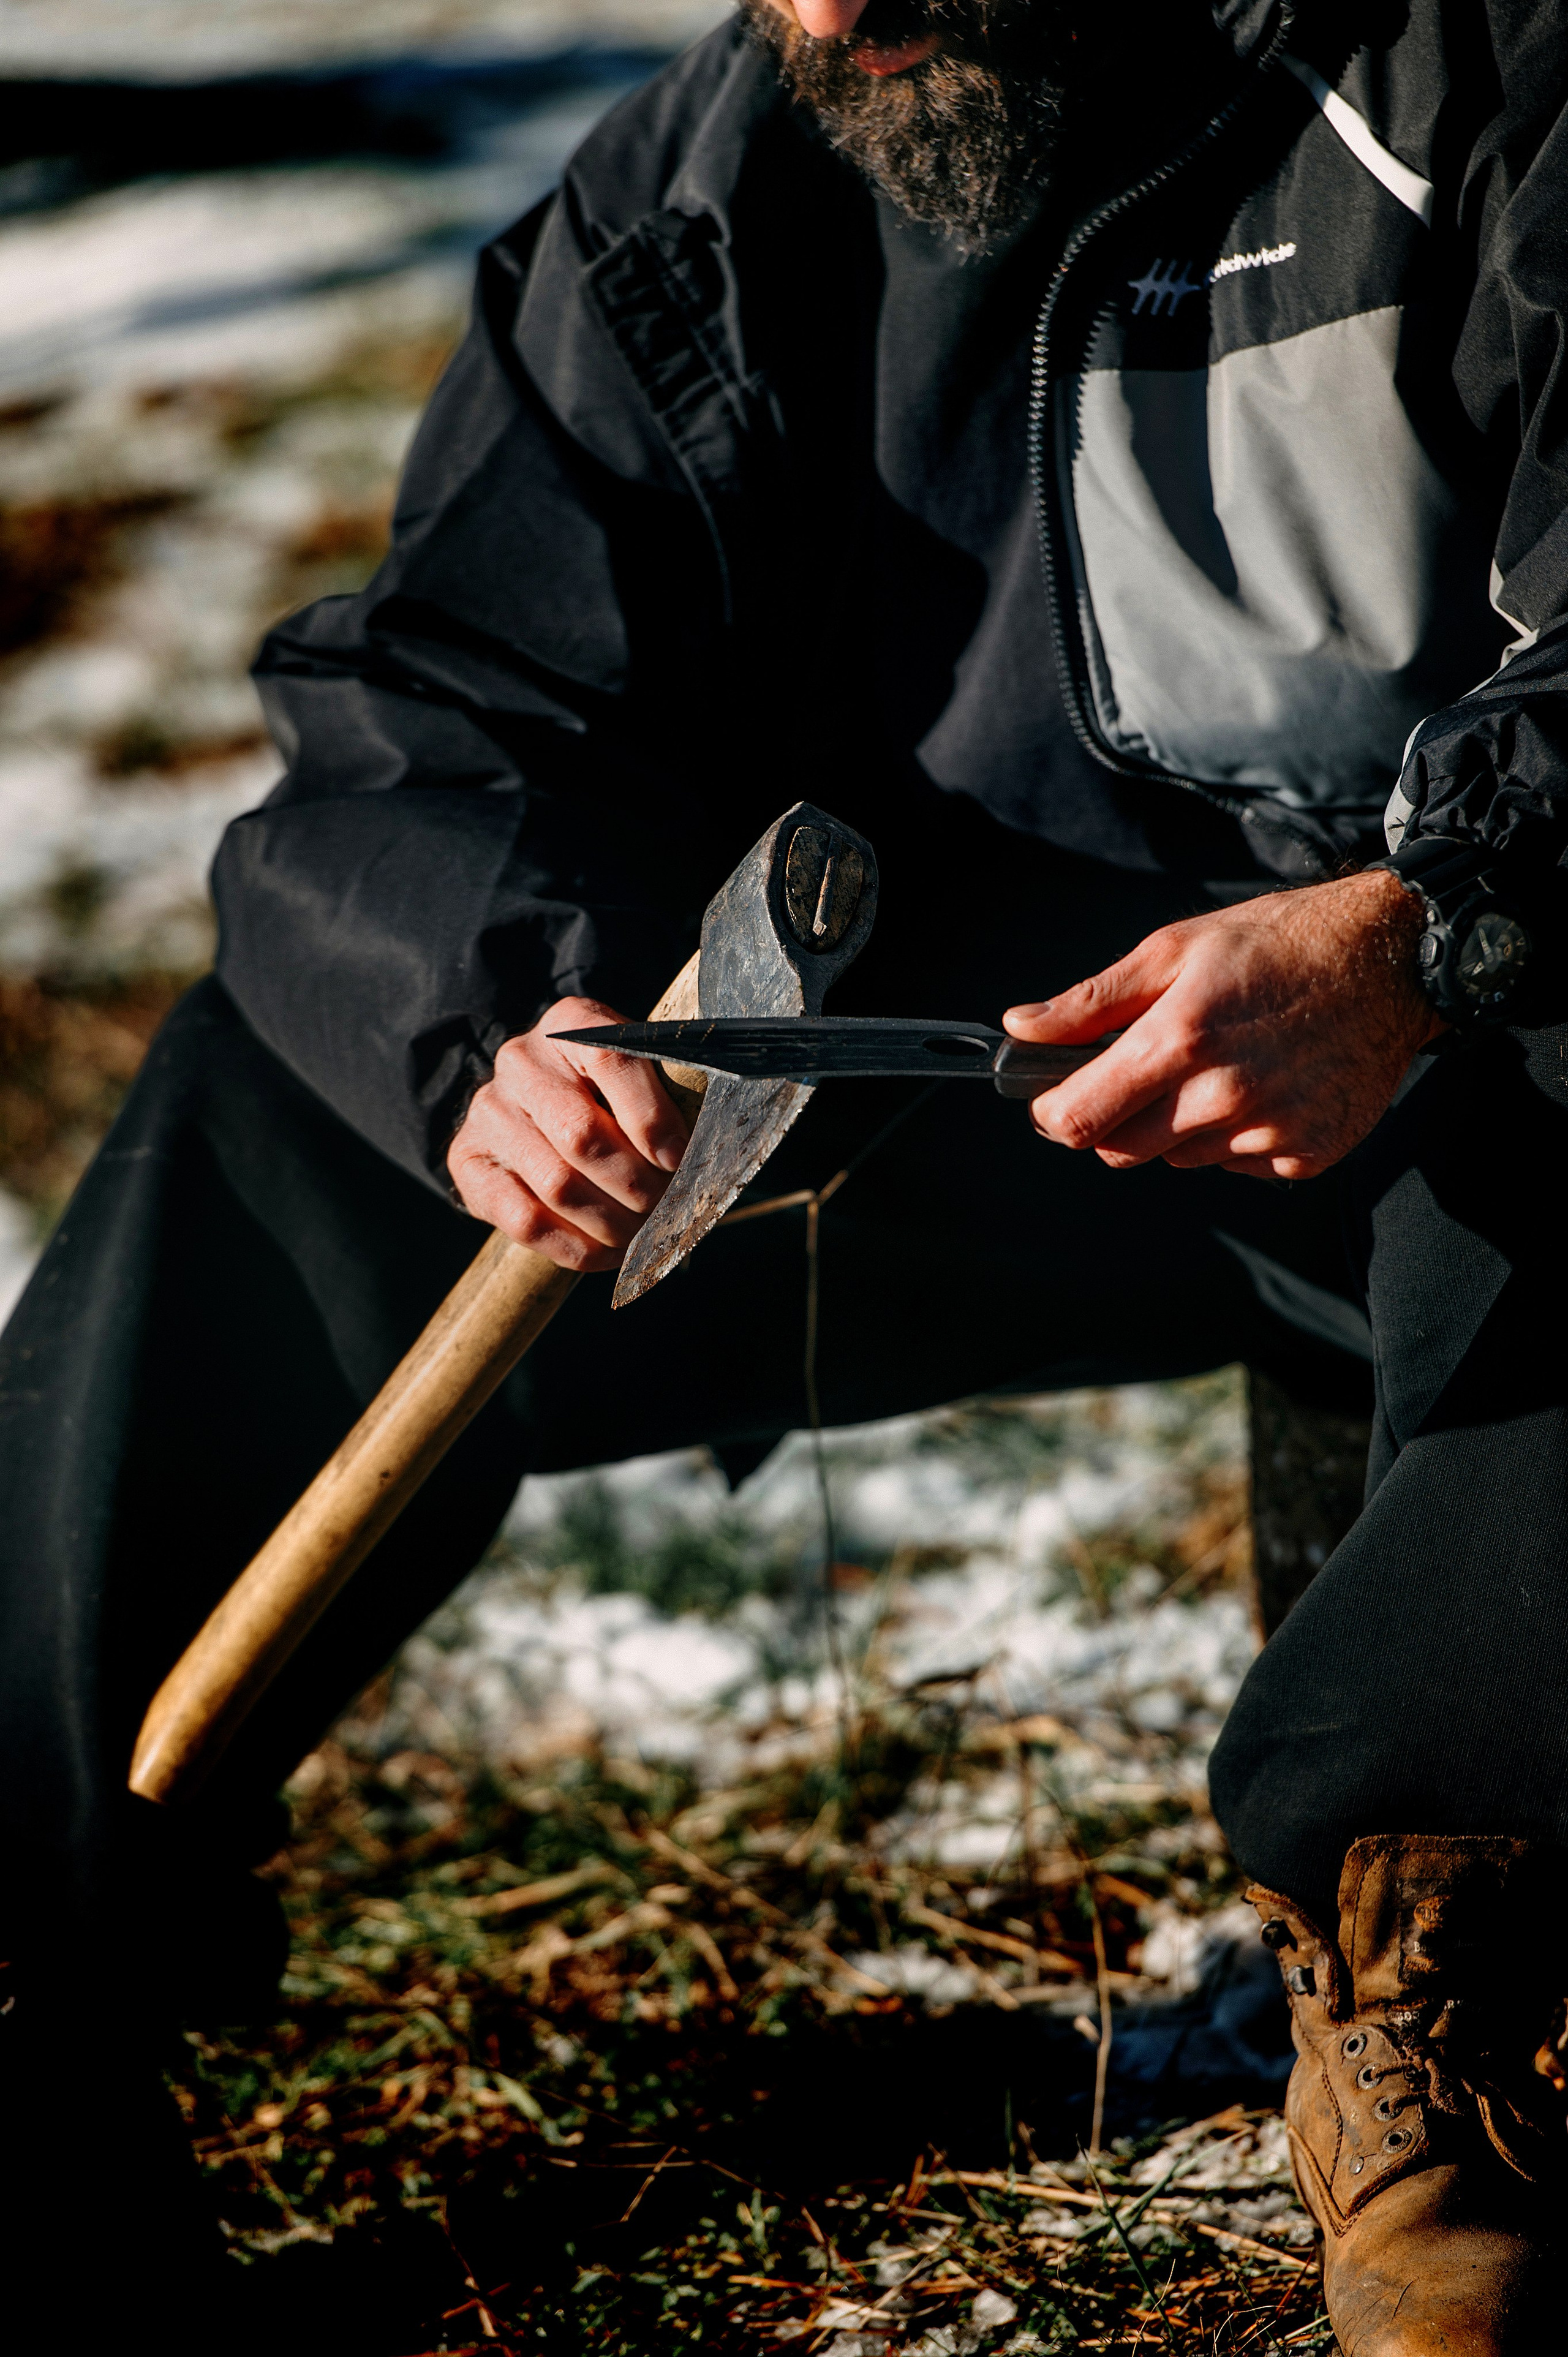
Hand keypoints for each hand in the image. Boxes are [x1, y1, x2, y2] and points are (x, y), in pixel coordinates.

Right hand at [447, 996, 691, 1270]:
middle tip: (666, 1207)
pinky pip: (525, 1220)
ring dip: (612, 1222)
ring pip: (556, 1183)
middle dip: (636, 1183)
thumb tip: (712, 1153)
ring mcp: (489, 1111)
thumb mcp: (644, 1077)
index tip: (680, 1158)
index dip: (652, 1118)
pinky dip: (576, 1247)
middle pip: (582, 1133)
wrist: (534, 1107)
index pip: (614, 1061)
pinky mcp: (468, 1160)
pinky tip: (608, 1253)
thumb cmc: (610, 1095)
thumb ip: (673, 1100)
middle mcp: (522, 1060)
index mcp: (572, 1023)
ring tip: (643, 1234)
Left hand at [1003, 870, 1442, 1179]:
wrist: (1390, 958)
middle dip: (1115, 1118)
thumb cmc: (1277, 943)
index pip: (1081, 1120)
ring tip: (1220, 1064)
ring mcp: (1269, 1131)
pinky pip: (1238, 1164)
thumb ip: (1092, 1001)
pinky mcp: (1307, 1154)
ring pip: (1180, 1158)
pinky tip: (1263, 1084)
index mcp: (1180, 1039)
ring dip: (1179, 1124)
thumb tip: (1021, 1027)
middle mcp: (1223, 1095)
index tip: (1053, 1098)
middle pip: (1122, 1150)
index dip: (1053, 1114)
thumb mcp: (1175, 949)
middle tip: (1145, 1070)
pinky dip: (1235, 1136)